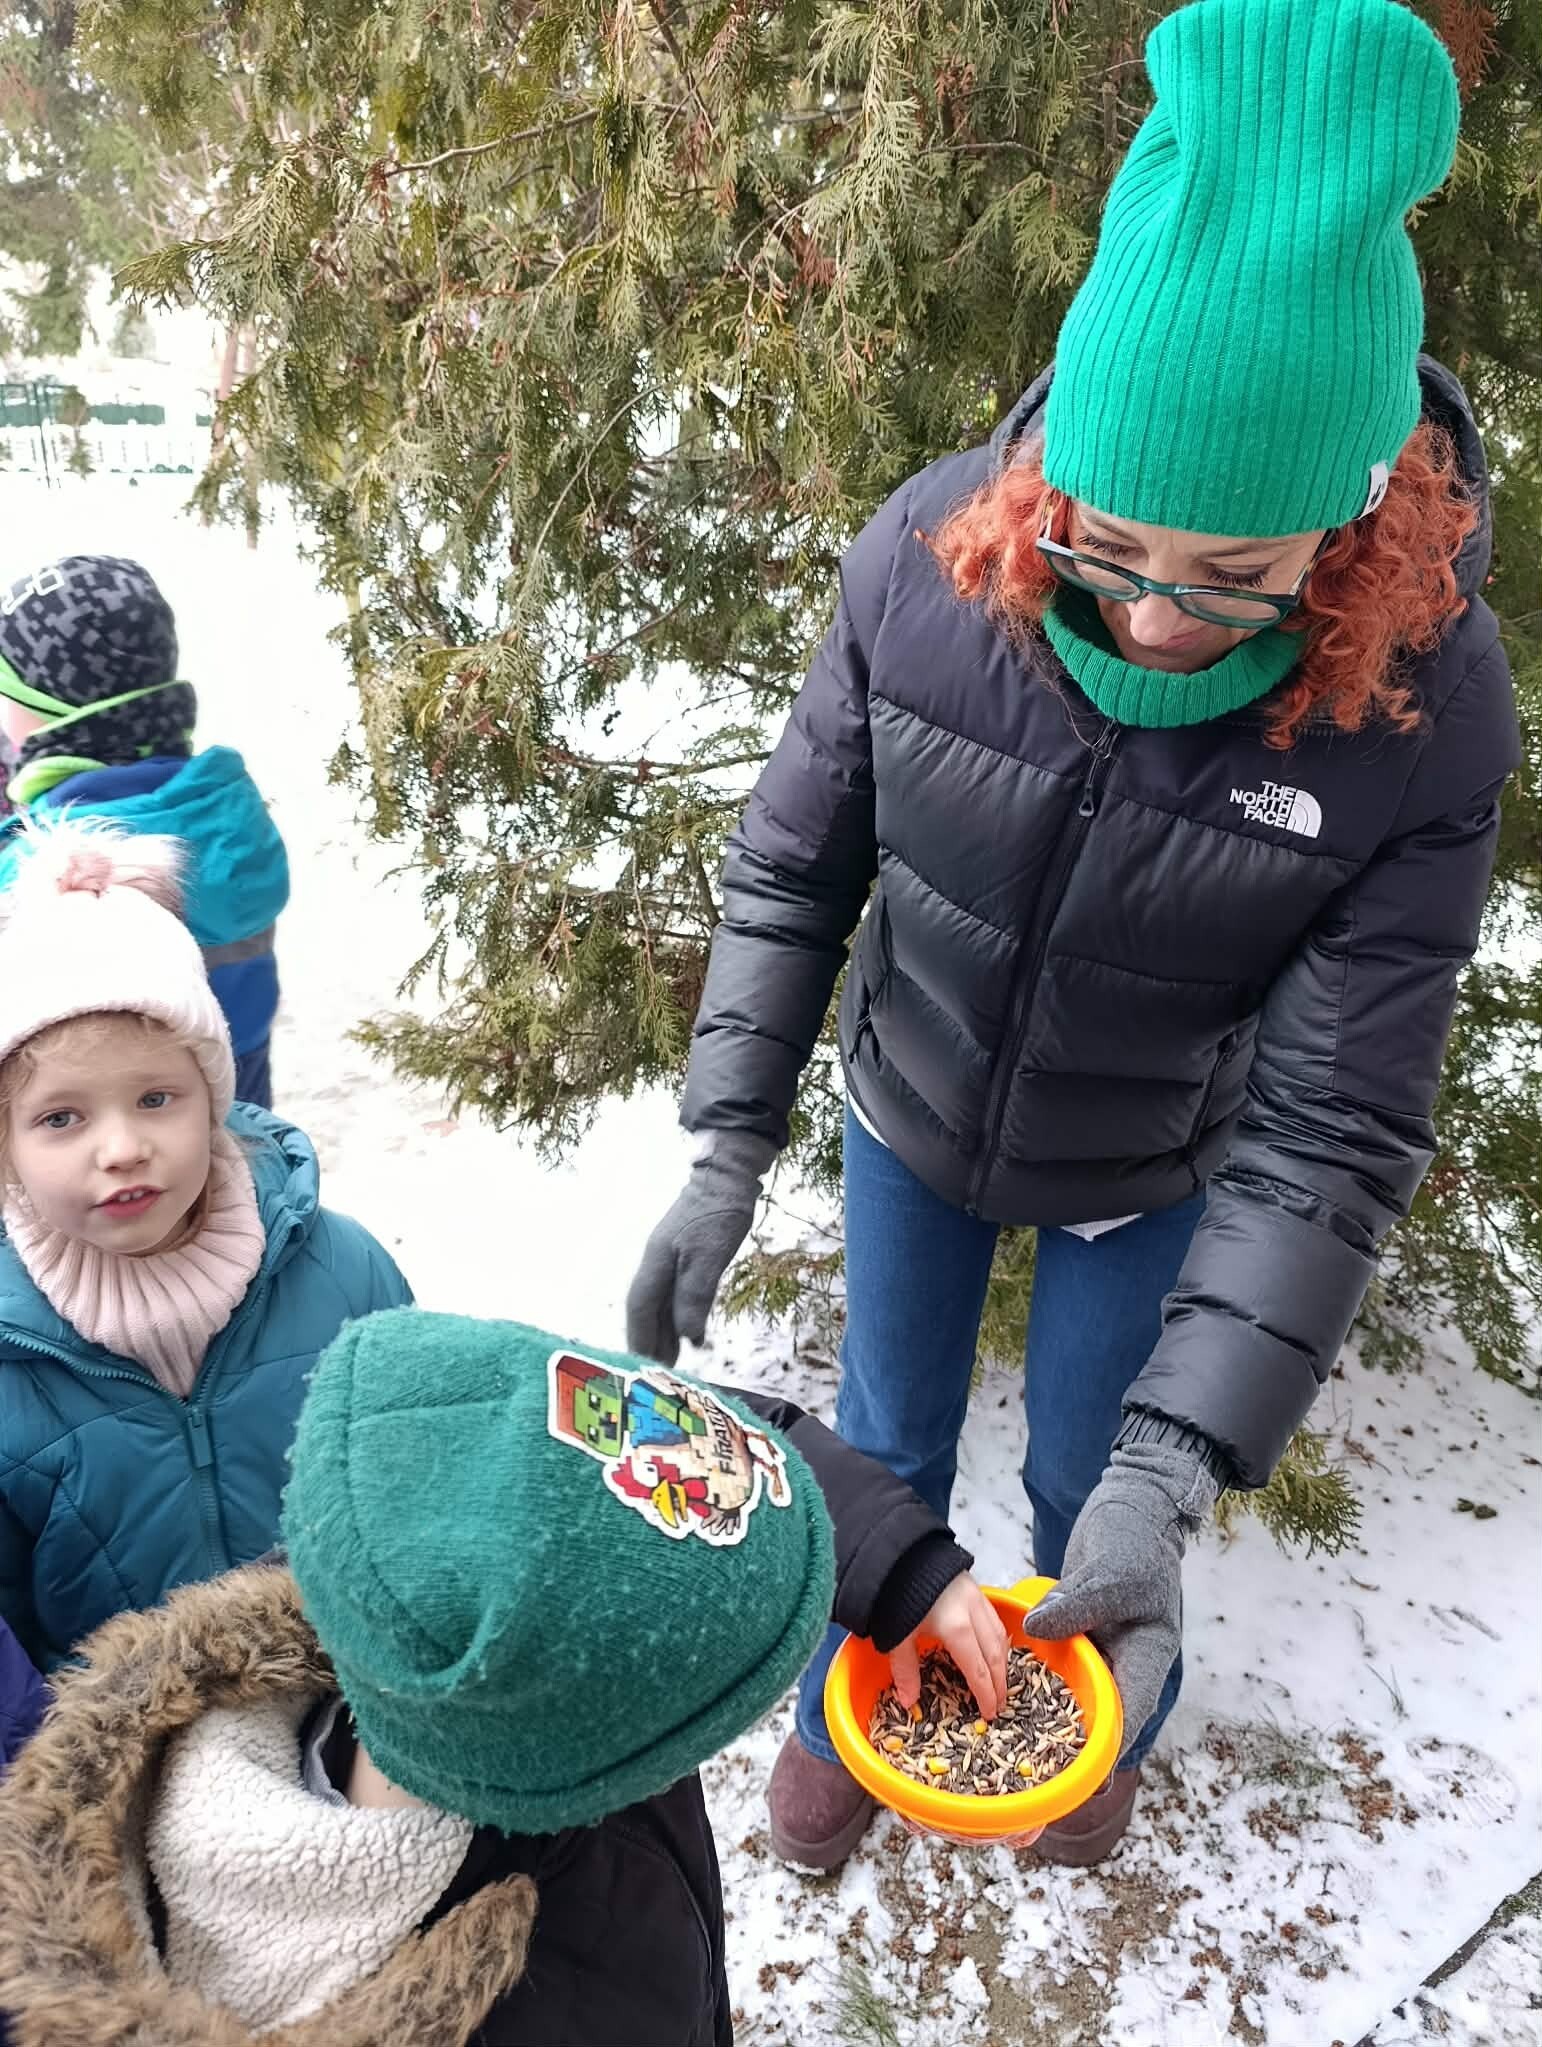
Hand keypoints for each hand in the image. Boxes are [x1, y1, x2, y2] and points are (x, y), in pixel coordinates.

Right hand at [625, 1133, 777, 1363]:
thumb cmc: (718, 1213)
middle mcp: (657, 1264)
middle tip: (655, 1376)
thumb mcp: (709, 1256)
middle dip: (648, 1342)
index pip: (639, 1309)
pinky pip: (676, 1296)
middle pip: (646, 1311)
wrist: (728, 1175)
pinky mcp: (687, 1257)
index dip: (639, 1338)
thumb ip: (695, 1296)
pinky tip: (687, 1334)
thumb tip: (687, 1338)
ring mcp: (671, 1259)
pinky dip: (678, 1318)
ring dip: (663, 1334)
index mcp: (656, 1263)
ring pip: (660, 1305)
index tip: (640, 1367)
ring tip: (668, 1364)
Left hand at [888, 1573, 1009, 1720]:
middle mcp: (973, 1613)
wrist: (897, 1552)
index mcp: (956, 1629)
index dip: (985, 1694)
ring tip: (1000, 1680)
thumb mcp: (897, 1635)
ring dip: (1002, 1661)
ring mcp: (977, 1597)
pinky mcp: (975, 1586)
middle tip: (1000, 1703)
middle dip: (999, 1682)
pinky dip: (998, 1639)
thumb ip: (905, 1669)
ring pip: (999, 1636)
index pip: (978, 1670)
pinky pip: (994, 1619)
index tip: (990, 1712)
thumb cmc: (896, 1592)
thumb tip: (907, 1701)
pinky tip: (994, 1647)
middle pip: (994, 1655)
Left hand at [1027, 1440, 1218, 1758]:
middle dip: (1068, 1744)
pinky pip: (1054, 1660)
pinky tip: (997, 1685)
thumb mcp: (1113, 1574)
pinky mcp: (1075, 1630)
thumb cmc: (1138, 1540)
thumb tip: (1035, 1634)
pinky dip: (1032, 1673)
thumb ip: (1078, 1607)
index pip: (1126, 1716)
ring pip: (1072, 1691)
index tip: (1079, 1779)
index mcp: (1146, 1658)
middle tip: (1031, 1774)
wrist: (1135, 1504)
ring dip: (1044, 1712)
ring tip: (1006, 1742)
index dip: (1104, 1752)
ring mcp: (1098, 1647)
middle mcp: (1122, 1661)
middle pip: (1098, 1715)